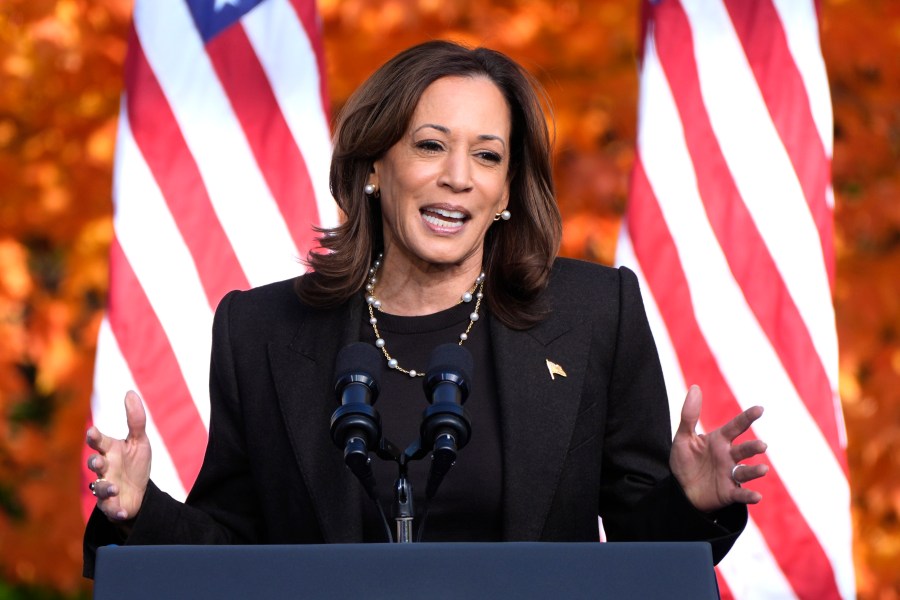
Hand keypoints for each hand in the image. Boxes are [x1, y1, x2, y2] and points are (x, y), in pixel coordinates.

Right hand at [85, 390, 151, 520]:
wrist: (139, 493)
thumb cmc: (135, 464)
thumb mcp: (140, 441)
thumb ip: (136, 419)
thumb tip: (130, 392)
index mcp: (110, 450)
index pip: (99, 441)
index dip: (95, 437)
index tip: (93, 431)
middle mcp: (104, 468)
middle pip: (94, 464)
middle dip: (95, 462)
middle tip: (99, 461)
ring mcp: (106, 487)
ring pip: (98, 488)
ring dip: (104, 487)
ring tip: (113, 487)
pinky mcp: (111, 505)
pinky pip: (110, 509)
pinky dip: (115, 510)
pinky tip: (121, 510)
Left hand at [670, 385, 767, 511]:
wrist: (680, 489)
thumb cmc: (686, 460)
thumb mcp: (683, 437)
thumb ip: (689, 415)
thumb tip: (695, 387)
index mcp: (719, 440)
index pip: (735, 426)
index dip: (747, 417)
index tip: (759, 409)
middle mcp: (728, 456)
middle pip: (743, 450)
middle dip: (753, 447)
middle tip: (762, 445)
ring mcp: (730, 474)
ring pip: (745, 471)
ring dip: (755, 471)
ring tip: (763, 469)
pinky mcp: (728, 492)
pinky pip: (740, 494)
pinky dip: (749, 496)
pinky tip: (757, 496)